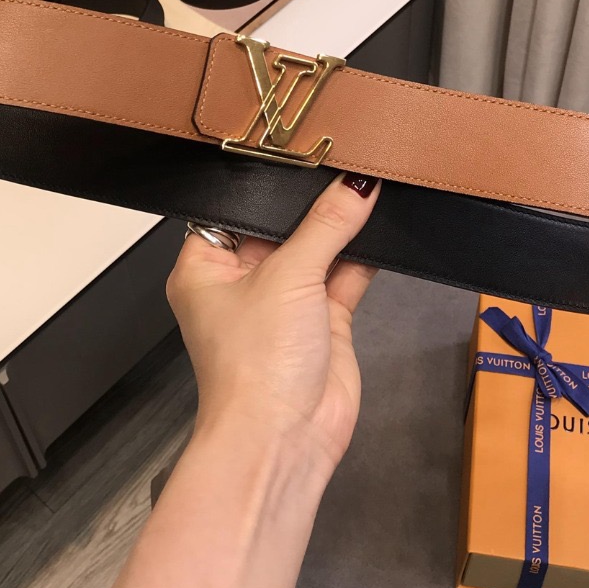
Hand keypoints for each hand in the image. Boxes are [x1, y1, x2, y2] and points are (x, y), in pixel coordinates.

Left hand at [167, 173, 379, 474]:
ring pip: (317, 248)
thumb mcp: (289, 276)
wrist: (286, 439)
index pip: (234, 206)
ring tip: (369, 181)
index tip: (299, 148)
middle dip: (311, 200)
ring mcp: (284, 302)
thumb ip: (327, 226)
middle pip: (280, 226)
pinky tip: (382, 223)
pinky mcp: (322, 321)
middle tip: (343, 155)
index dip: (266, 181)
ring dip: (342, 226)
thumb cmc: (254, 366)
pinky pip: (345, 275)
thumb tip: (357, 184)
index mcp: (206, 267)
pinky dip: (362, 254)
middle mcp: (242, 282)